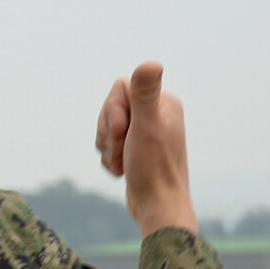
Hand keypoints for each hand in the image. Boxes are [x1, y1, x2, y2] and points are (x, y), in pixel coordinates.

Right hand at [96, 61, 197, 236]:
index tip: (124, 133)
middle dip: (108, 132)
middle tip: (122, 150)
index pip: (120, 89)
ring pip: (106, 127)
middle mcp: (156, 113)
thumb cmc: (154, 169)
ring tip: (122, 163)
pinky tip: (122, 170)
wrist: (157, 205)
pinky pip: (108, 145)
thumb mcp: (146, 127)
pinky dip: (109, 158)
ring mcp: (145, 131)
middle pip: (110, 108)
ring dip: (107, 148)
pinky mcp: (136, 148)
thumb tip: (151, 63)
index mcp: (163, 102)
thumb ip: (145, 94)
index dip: (113, 112)